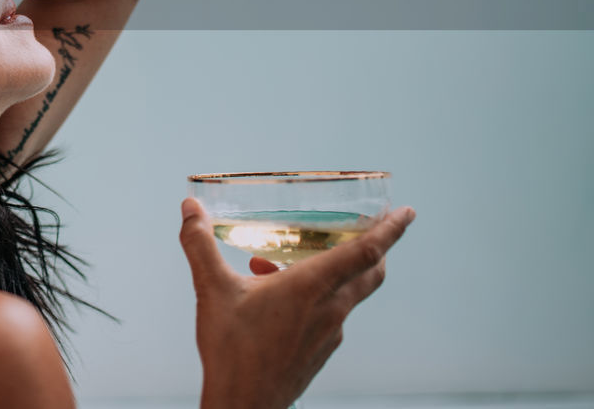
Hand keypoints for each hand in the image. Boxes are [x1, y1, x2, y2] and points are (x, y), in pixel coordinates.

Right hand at [179, 197, 415, 408]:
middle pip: (368, 272)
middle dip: (374, 247)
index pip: (366, 252)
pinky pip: (328, 313)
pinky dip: (313, 295)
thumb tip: (190, 208)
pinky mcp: (320, 351)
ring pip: (345, 292)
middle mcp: (330, 309)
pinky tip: (270, 296)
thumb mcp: (211, 289)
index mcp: (312, 287)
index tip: (408, 213)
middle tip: (367, 227)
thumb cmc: (231, 350)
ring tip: (276, 263)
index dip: (391, 230)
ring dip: (329, 270)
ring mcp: (329, 333)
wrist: (243, 406)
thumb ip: (200, 244)